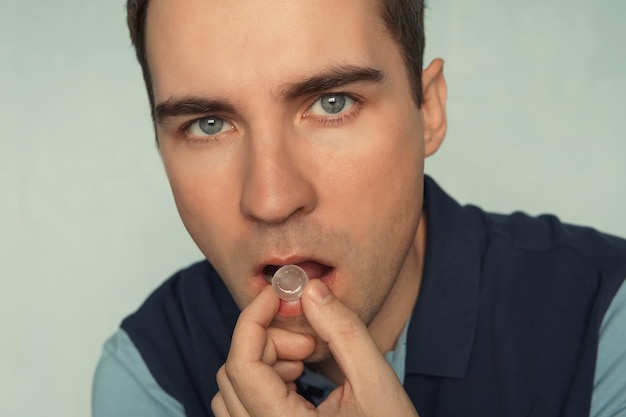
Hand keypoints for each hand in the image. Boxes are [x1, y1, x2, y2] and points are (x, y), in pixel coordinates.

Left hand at [211, 280, 419, 416]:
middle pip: (233, 373)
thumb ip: (344, 333)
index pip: (241, 365)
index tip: (278, 295)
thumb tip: (311, 290)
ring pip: (232, 389)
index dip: (253, 319)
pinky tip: (299, 377)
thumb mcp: (376, 383)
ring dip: (264, 361)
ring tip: (305, 361)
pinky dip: (264, 379)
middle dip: (268, 342)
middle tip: (310, 341)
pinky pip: (242, 404)